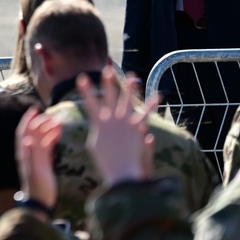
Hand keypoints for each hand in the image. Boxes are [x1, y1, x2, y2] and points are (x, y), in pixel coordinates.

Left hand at [15, 106, 61, 215]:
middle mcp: (29, 152)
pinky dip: (52, 138)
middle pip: (34, 132)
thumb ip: (32, 155)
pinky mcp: (44, 162)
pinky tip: (59, 133)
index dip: (27, 120)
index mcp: (24, 153)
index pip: (24, 132)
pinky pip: (47, 146)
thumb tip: (27, 140)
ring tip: (59, 122)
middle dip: (42, 123)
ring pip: (41, 138)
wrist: (40, 202)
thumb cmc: (38, 187)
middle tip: (54, 117)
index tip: (34, 109)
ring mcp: (36, 156)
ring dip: (48, 129)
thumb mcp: (35, 171)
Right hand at [77, 66, 157, 185]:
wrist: (120, 169)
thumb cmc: (105, 161)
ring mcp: (124, 122)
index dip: (85, 90)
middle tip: (108, 70)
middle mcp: (111, 119)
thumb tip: (99, 127)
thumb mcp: (94, 145)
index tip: (82, 78)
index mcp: (98, 123)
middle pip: (109, 96)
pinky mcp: (136, 127)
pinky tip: (157, 96)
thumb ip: (97, 132)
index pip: (90, 103)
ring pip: (127, 100)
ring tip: (132, 76)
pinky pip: (144, 113)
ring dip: (129, 87)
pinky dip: (151, 104)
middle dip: (108, 82)